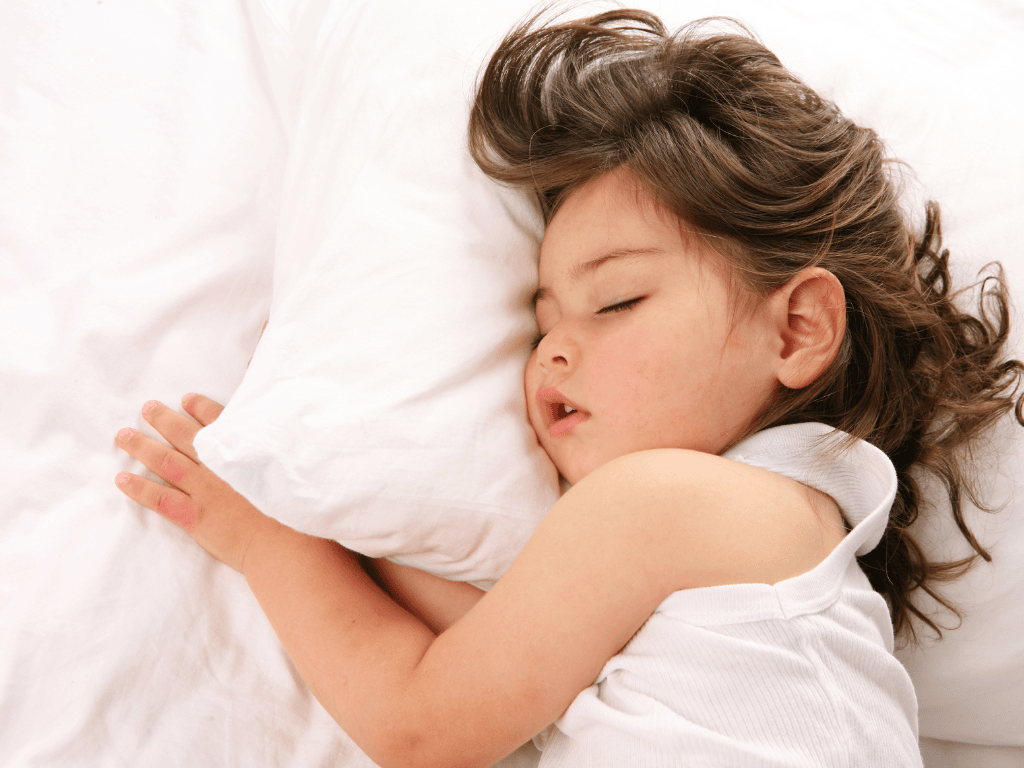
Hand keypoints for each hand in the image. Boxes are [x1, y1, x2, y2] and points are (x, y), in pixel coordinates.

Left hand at [114, 394, 276, 571]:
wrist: (284, 544)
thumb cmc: (294, 511)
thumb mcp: (292, 471)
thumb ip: (277, 453)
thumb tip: (289, 437)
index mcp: (243, 453)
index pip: (218, 422)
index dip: (200, 408)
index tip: (186, 399)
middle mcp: (219, 466)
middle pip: (185, 436)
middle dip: (164, 419)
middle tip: (147, 408)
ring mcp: (204, 490)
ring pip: (166, 461)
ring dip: (142, 446)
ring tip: (123, 435)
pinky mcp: (194, 516)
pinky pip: (159, 498)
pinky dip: (138, 488)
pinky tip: (122, 478)